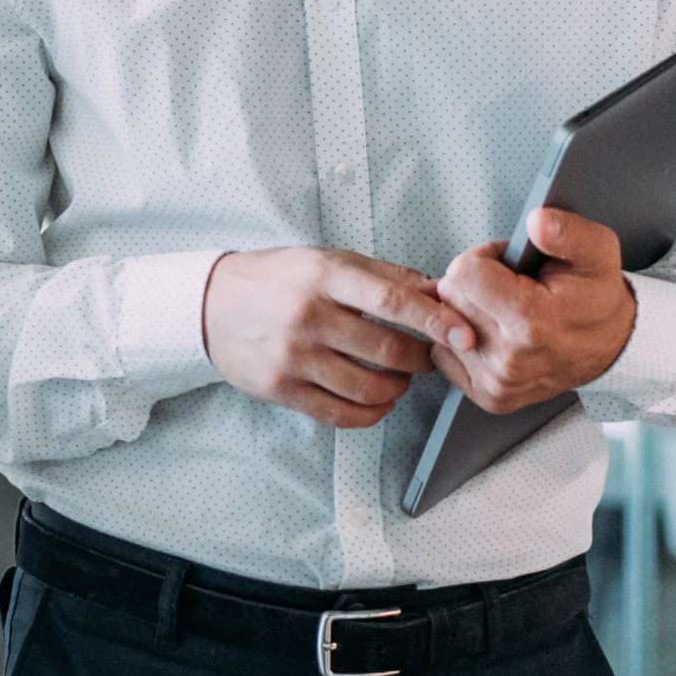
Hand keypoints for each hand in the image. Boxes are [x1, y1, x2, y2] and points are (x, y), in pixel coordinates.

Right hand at [202, 248, 476, 428]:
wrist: (209, 304)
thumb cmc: (276, 278)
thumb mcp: (325, 260)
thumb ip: (383, 276)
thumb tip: (438, 292)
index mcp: (322, 276)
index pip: (391, 301)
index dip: (435, 320)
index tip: (465, 334)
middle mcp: (308, 316)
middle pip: (387, 351)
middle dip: (421, 360)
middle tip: (429, 357)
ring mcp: (293, 357)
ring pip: (369, 388)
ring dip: (398, 389)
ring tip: (399, 379)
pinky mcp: (282, 389)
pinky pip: (341, 414)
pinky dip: (371, 413)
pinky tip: (377, 400)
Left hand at [430, 209, 637, 413]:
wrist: (611, 346)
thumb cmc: (595, 296)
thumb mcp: (596, 251)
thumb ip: (567, 231)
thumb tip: (535, 221)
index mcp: (530, 321)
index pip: (462, 274)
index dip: (482, 259)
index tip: (507, 265)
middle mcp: (510, 359)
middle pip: (449, 298)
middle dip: (472, 283)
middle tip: (507, 287)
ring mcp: (498, 383)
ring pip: (444, 326)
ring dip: (467, 312)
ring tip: (504, 311)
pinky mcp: (490, 397)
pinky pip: (444, 354)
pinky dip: (461, 339)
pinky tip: (493, 333)